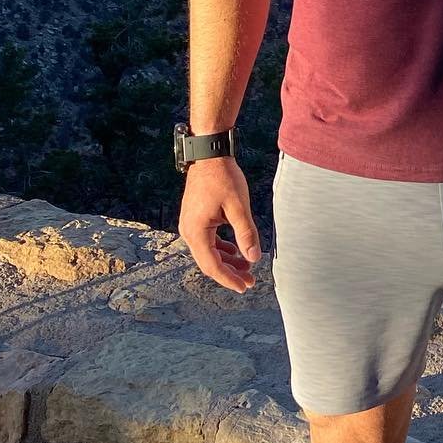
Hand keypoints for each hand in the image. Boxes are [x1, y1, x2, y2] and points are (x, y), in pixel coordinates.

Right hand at [178, 157, 260, 293]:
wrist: (209, 155)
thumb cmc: (223, 177)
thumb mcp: (239, 206)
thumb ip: (246, 233)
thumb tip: (253, 259)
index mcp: (196, 231)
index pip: (212, 265)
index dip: (229, 279)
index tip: (245, 287)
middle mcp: (189, 232)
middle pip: (209, 262)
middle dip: (229, 273)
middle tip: (250, 281)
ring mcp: (190, 226)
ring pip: (209, 252)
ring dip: (227, 261)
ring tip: (247, 268)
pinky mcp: (196, 220)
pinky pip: (208, 241)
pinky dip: (222, 249)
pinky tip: (237, 252)